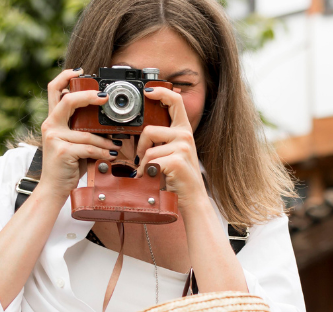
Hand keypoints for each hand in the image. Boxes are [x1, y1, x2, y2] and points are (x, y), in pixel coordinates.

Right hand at [37, 69, 121, 197]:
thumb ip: (81, 128)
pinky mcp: (62, 151)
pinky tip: (111, 156)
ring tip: (117, 145)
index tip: (81, 71)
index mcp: (53, 119)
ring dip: (106, 139)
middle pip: (67, 100)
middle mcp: (50, 125)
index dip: (65, 76)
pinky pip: (89, 147)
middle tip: (104, 98)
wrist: (54, 188)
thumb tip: (105, 119)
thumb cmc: (67, 165)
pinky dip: (103, 152)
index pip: (54, 89)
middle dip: (88, 96)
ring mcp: (54, 138)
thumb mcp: (72, 142)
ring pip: (86, 132)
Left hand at [135, 86, 206, 208]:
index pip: (175, 101)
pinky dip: (146, 173)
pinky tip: (153, 179)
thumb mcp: (173, 152)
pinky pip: (150, 162)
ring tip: (150, 173)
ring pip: (148, 151)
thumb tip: (142, 131)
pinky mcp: (176, 160)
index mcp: (184, 130)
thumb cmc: (179, 177)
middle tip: (142, 160)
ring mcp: (182, 147)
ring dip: (143, 165)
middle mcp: (185, 135)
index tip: (148, 91)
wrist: (192, 199)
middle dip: (141, 147)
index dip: (161, 91)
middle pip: (150, 130)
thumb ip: (163, 139)